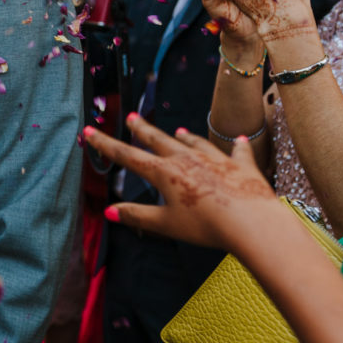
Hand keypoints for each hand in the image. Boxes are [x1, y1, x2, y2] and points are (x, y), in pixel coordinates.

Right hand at [84, 114, 283, 252]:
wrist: (252, 222)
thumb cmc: (206, 226)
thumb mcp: (166, 225)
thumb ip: (137, 216)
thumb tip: (110, 212)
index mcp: (164, 172)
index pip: (128, 156)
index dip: (106, 145)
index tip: (90, 131)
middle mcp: (187, 159)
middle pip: (159, 140)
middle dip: (142, 129)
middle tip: (132, 117)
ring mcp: (215, 159)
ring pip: (194, 143)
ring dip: (184, 137)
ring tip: (177, 130)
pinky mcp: (241, 165)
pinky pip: (237, 152)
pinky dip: (236, 146)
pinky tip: (236, 140)